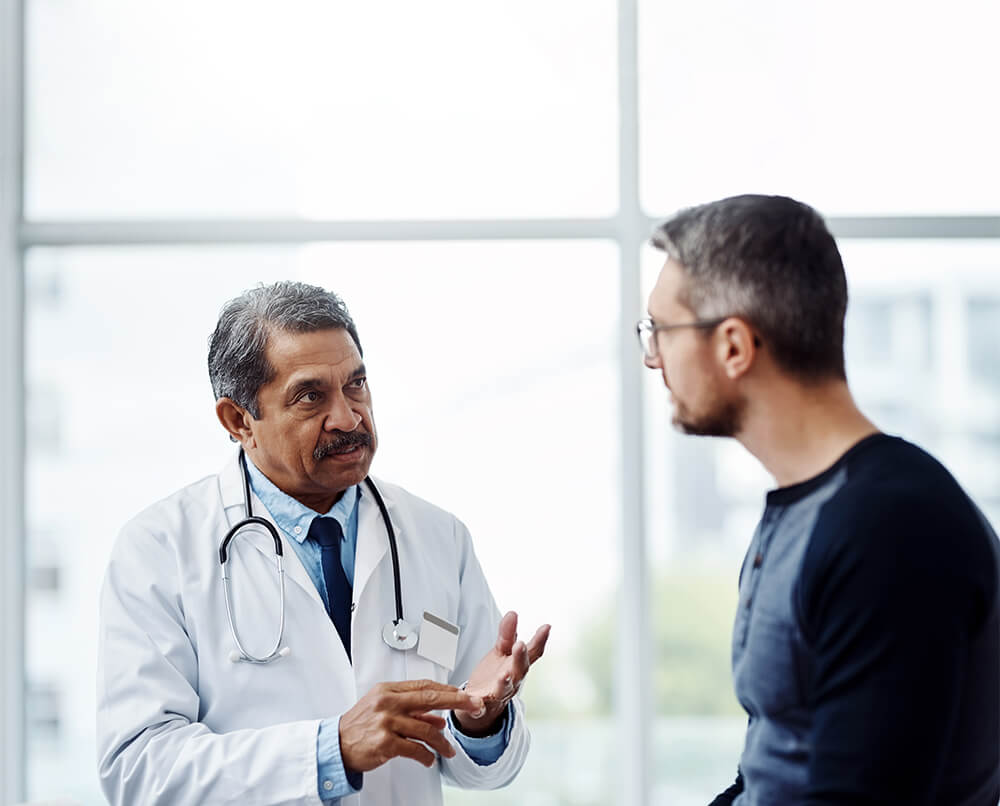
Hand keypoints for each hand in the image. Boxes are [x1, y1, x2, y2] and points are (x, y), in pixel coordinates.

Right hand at [339, 679, 484, 772]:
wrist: (336, 745)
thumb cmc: (360, 725)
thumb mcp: (384, 709)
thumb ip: (411, 710)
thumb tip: (437, 718)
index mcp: (389, 690)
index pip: (425, 686)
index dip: (448, 690)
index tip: (465, 695)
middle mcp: (388, 703)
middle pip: (430, 698)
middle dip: (457, 702)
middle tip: (474, 706)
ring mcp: (386, 722)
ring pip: (426, 729)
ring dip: (442, 742)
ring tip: (448, 750)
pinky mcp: (385, 743)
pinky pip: (415, 749)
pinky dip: (426, 755)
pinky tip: (429, 759)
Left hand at [452, 611, 550, 735]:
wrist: (482, 705)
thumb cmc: (495, 676)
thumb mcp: (501, 652)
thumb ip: (507, 635)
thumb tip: (513, 613)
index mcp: (517, 666)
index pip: (532, 653)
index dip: (540, 640)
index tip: (546, 627)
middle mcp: (512, 681)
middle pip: (520, 670)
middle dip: (520, 658)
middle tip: (520, 645)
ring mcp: (497, 694)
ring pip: (503, 689)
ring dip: (504, 682)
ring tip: (504, 674)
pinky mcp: (480, 706)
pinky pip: (478, 707)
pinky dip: (475, 705)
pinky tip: (473, 701)